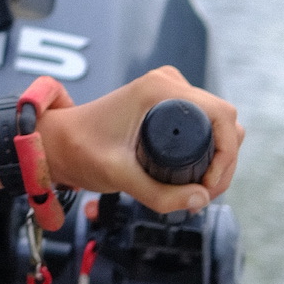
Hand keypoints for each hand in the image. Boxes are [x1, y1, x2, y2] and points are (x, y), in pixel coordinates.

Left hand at [38, 66, 241, 215]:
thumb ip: (157, 193)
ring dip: (218, 157)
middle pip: (224, 120)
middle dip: (224, 161)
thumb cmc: (79, 150)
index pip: (221, 115)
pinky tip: (195, 176)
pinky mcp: (166, 103)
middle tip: (203, 195)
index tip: (209, 186)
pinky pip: (203, 124)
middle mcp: (168, 83)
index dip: (226, 154)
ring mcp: (168, 91)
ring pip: (217, 123)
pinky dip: (208, 149)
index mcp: (160, 89)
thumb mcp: (118, 176)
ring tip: (198, 190)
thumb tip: (200, 199)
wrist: (57, 142)